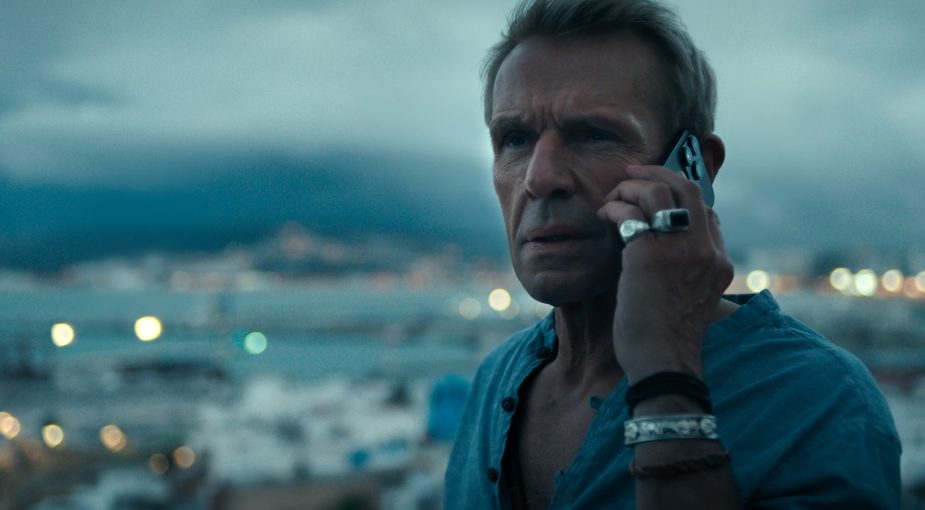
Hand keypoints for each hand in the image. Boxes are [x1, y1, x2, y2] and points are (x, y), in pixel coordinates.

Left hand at [596, 164, 732, 383]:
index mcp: (720, 262)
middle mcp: (705, 250)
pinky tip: (604, 215)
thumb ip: (687, 270)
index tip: (654, 198)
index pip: (707, 212)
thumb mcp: (691, 299)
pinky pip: (630, 210)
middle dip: (657, 173)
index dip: (679, 197)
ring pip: (658, 190)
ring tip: (614, 197)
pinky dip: (614, 206)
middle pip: (687, 189)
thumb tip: (663, 248)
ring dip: (631, 186)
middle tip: (633, 174)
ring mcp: (680, 249)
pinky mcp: (649, 254)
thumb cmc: (667, 338)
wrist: (662, 364)